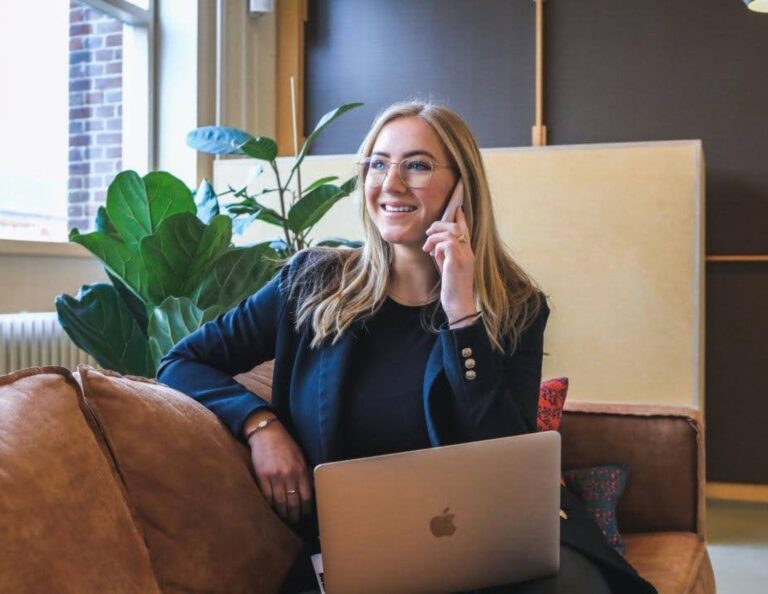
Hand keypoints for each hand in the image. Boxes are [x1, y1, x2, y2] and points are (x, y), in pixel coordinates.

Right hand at [245, 412, 313, 524]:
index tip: (306, 514)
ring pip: (280, 502)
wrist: (267, 434)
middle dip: (295, 515)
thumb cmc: (285, 444)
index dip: (306, 508)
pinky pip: (267, 496)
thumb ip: (305, 472)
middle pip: (293, 502)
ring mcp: (275, 477)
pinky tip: (272, 509)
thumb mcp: (300, 456)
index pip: (306, 496)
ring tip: (284, 518)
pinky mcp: (262, 477)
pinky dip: (270, 505)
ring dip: (282, 513)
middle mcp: (289, 475)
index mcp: (300, 470)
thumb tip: (311, 488)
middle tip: (295, 521)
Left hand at [423, 206, 475, 321]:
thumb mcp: (447, 268)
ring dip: (435, 236)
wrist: (459, 304)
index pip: (466, 230)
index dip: (461, 218)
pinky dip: (437, 246)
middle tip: (428, 232)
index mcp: (468, 253)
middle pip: (457, 227)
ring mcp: (464, 257)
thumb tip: (436, 247)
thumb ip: (444, 256)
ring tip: (427, 246)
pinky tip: (433, 254)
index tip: (457, 208)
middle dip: (440, 225)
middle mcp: (468, 252)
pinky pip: (447, 243)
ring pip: (450, 233)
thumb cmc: (452, 289)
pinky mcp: (457, 262)